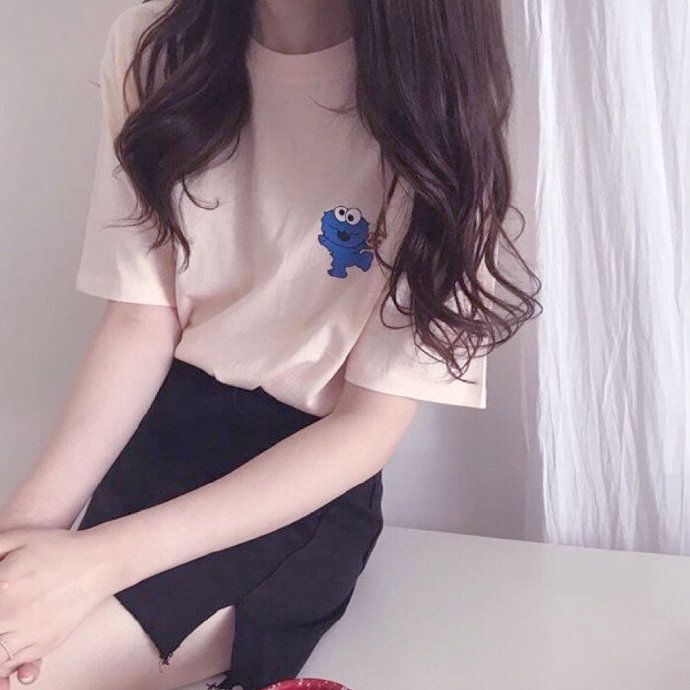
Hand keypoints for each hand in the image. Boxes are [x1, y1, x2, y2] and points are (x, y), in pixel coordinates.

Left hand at [0, 527, 115, 683]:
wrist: (100, 561)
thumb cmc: (59, 547)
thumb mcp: (18, 537)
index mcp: (2, 587)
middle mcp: (12, 614)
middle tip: (0, 614)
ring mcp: (30, 633)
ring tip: (1, 632)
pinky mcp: (46, 644)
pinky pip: (13, 663)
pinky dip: (3, 662)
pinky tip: (5, 645)